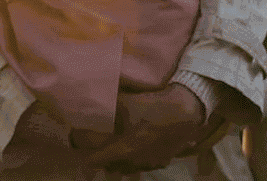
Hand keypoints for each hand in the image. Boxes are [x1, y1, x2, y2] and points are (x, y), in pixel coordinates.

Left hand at [82, 84, 212, 174]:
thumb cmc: (153, 107)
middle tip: (97, 151)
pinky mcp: (163, 161)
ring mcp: (150, 164)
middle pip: (112, 167)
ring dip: (120, 162)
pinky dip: (137, 160)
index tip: (81, 156)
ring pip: (128, 168)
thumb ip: (108, 105)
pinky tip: (138, 151)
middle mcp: (135, 161)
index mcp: (123, 149)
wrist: (185, 112)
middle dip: (104, 160)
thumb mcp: (126, 102)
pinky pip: (144, 166)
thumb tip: (89, 98)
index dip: (87, 158)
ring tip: (117, 152)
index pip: (97, 160)